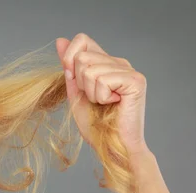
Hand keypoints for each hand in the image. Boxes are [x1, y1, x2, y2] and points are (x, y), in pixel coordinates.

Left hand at [55, 33, 148, 157]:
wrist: (113, 147)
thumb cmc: (96, 126)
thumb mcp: (75, 94)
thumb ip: (69, 68)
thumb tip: (60, 40)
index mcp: (106, 64)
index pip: (82, 40)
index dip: (70, 58)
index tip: (73, 80)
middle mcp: (119, 63)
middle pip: (82, 57)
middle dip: (80, 84)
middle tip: (95, 100)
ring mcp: (129, 70)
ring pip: (90, 70)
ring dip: (91, 93)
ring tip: (104, 104)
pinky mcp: (135, 81)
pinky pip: (103, 80)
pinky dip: (101, 97)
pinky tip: (114, 105)